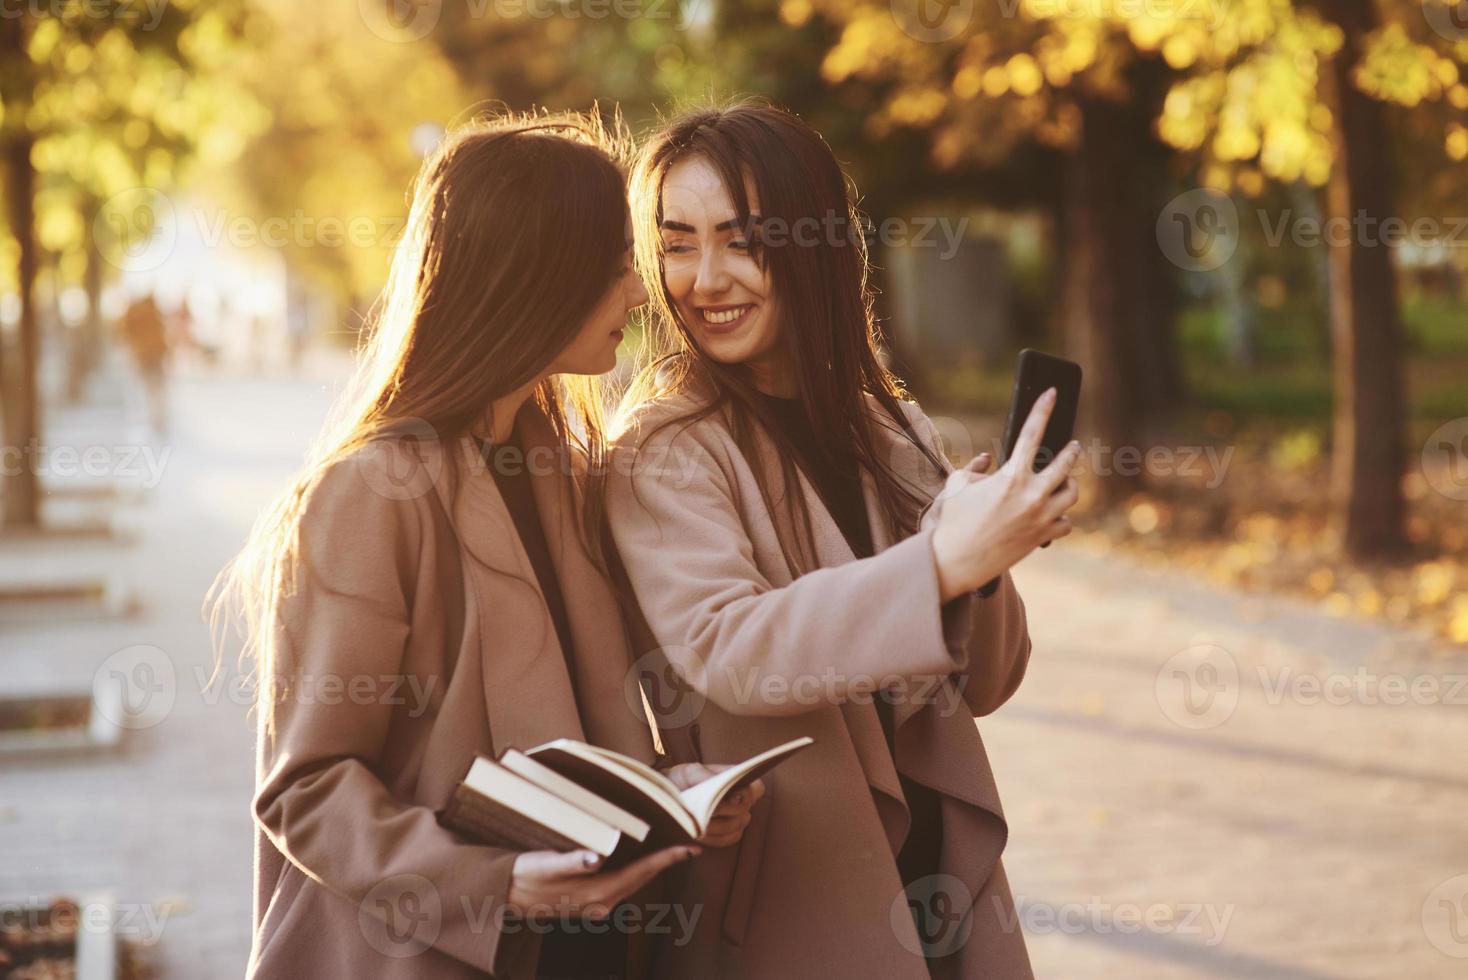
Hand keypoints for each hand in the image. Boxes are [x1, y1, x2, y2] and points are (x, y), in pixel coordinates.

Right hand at [506, 845, 697, 919]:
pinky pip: (622, 885)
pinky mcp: (589, 903)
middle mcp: (602, 903)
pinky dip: (635, 871)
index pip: (641, 872)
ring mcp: (596, 905)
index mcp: (597, 893)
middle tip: (688, 842)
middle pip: (642, 878)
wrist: (505, 896)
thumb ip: (572, 862)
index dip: (667, 859)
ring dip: (652, 867)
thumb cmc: (525, 875)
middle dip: (666, 861)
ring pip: (634, 882)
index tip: (690, 848)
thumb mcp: (546, 865)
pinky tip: (637, 859)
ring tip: (668, 848)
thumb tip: (596, 858)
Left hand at [663, 763, 765, 846]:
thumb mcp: (691, 772)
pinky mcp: (726, 835)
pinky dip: (712, 838)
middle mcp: (742, 801)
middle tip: (704, 812)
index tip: (732, 797)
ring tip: (697, 825)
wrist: (669, 795)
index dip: (748, 794)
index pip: (756, 788)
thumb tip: (731, 793)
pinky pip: (726, 840)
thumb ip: (708, 777)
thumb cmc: (683, 779)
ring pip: (735, 827)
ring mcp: (736, 819)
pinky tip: (698, 835)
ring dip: (715, 827)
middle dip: (723, 812)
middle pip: (744, 811)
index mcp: (738, 781)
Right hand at [930, 387, 1081, 601]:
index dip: (1043, 408)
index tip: (1053, 392)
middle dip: (1072, 451)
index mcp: (1010, 475)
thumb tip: (987, 460)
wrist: (954, 561)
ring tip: (1062, 482)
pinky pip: (1065, 523)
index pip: (1031, 432)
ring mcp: (1040, 517)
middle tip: (1073, 446)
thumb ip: (975, 468)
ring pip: (1071, 494)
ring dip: (1068, 485)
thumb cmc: (952, 522)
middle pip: (1066, 464)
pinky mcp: (1043, 538)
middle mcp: (1031, 494)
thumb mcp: (957, 486)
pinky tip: (1052, 516)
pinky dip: (1060, 518)